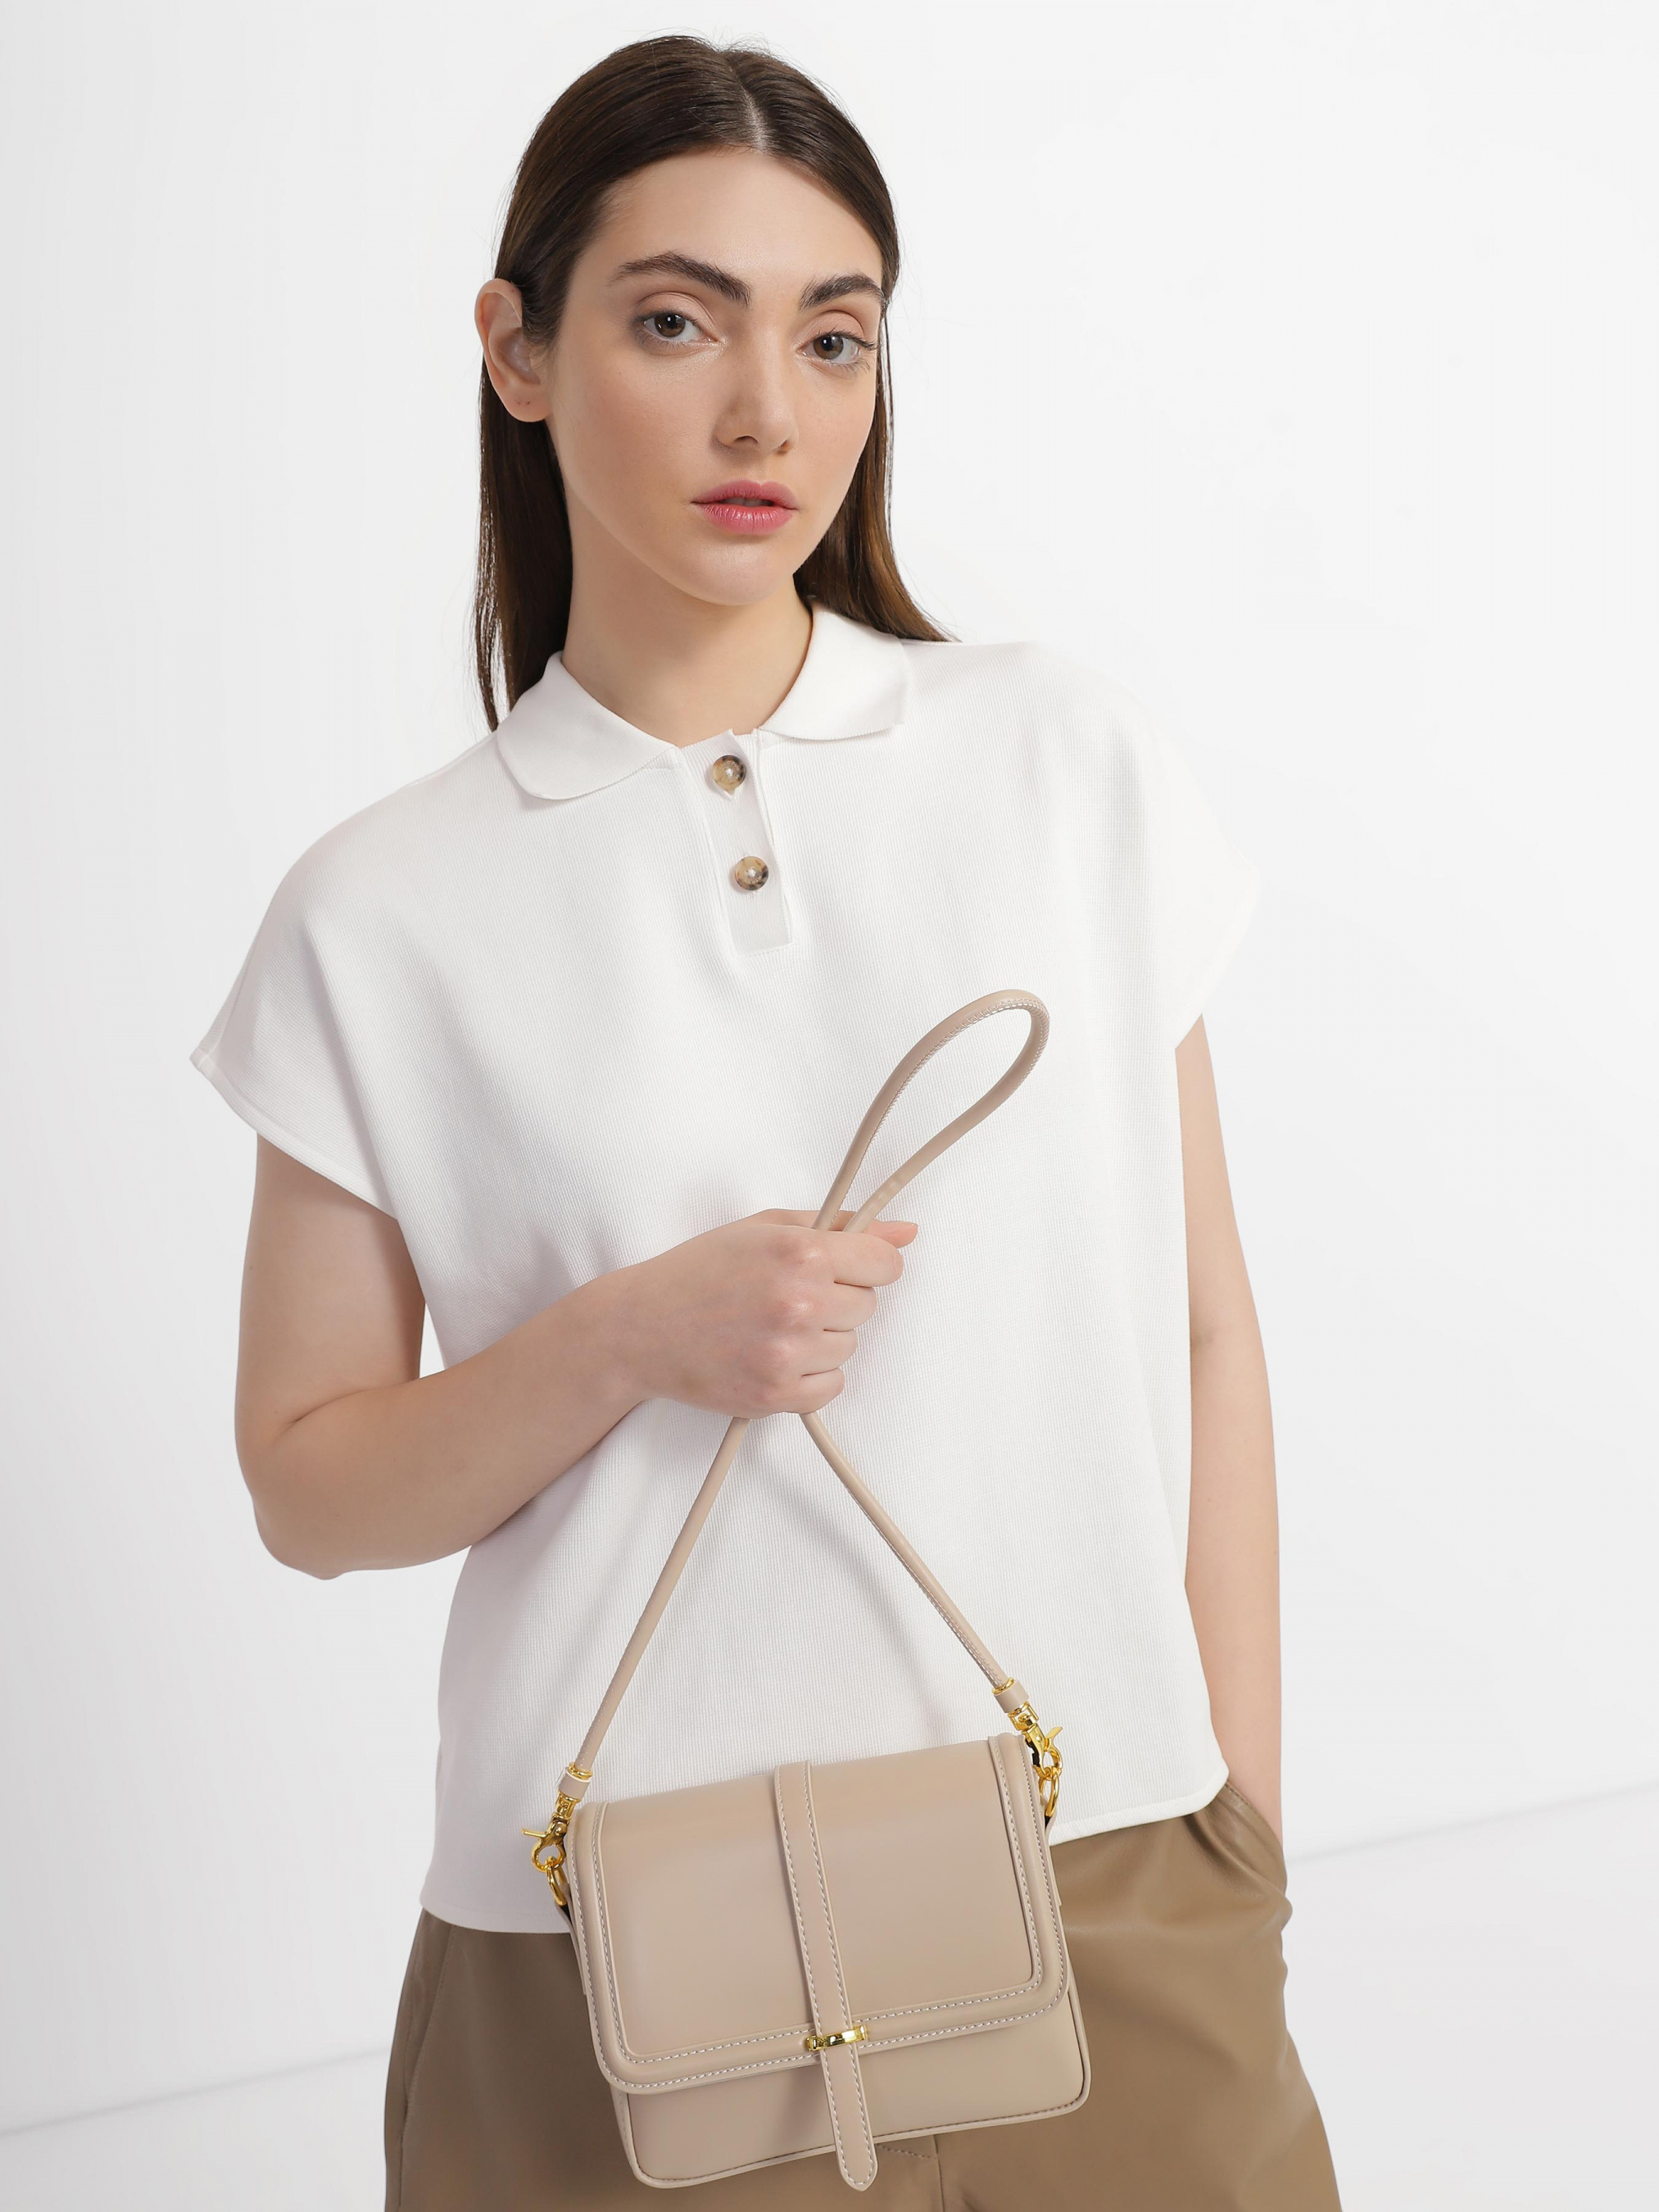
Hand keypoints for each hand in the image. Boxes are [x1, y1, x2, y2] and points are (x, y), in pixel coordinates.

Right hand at [608, 1208, 917, 1419]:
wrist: (641, 1327)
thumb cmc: (700, 1271)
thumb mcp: (766, 1229)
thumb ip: (840, 1225)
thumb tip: (906, 1231)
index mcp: (800, 1251)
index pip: (885, 1264)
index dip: (868, 1264)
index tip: (847, 1267)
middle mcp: (799, 1301)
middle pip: (867, 1306)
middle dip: (837, 1299)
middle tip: (787, 1296)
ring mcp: (788, 1352)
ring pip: (849, 1347)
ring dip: (822, 1338)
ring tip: (773, 1326)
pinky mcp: (776, 1395)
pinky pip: (831, 1386)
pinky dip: (810, 1376)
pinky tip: (773, 1356)